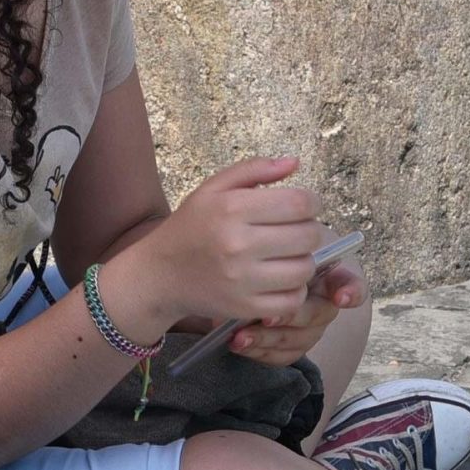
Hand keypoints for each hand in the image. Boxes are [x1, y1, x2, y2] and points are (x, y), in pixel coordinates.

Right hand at [130, 156, 323, 327]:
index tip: (303, 207)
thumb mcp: (212, 189)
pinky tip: (279, 280)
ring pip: (305, 269)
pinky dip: (294, 290)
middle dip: (309, 231)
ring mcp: (242, 280)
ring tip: (286, 256)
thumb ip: (253, 170)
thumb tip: (294, 162)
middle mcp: (237, 244)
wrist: (158, 274)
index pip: (299, 203)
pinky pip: (292, 300)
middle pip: (308, 236)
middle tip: (294, 232)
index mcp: (231, 209)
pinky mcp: (245, 307)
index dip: (311, 202)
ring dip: (302, 261)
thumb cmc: (189, 228)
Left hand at [229, 257, 366, 367]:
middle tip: (266, 318)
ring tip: (239, 336)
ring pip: (296, 339)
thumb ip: (281, 254)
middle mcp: (324, 306)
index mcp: (329, 278)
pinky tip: (238, 344)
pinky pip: (280, 355)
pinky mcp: (293, 347)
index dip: (351, 292)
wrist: (257, 279)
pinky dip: (258, 352)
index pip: (351, 285)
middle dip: (290, 317)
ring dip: (267, 339)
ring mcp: (310, 330)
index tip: (341, 297)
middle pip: (316, 315)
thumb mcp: (278, 251)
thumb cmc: (272, 261)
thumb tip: (270, 249)